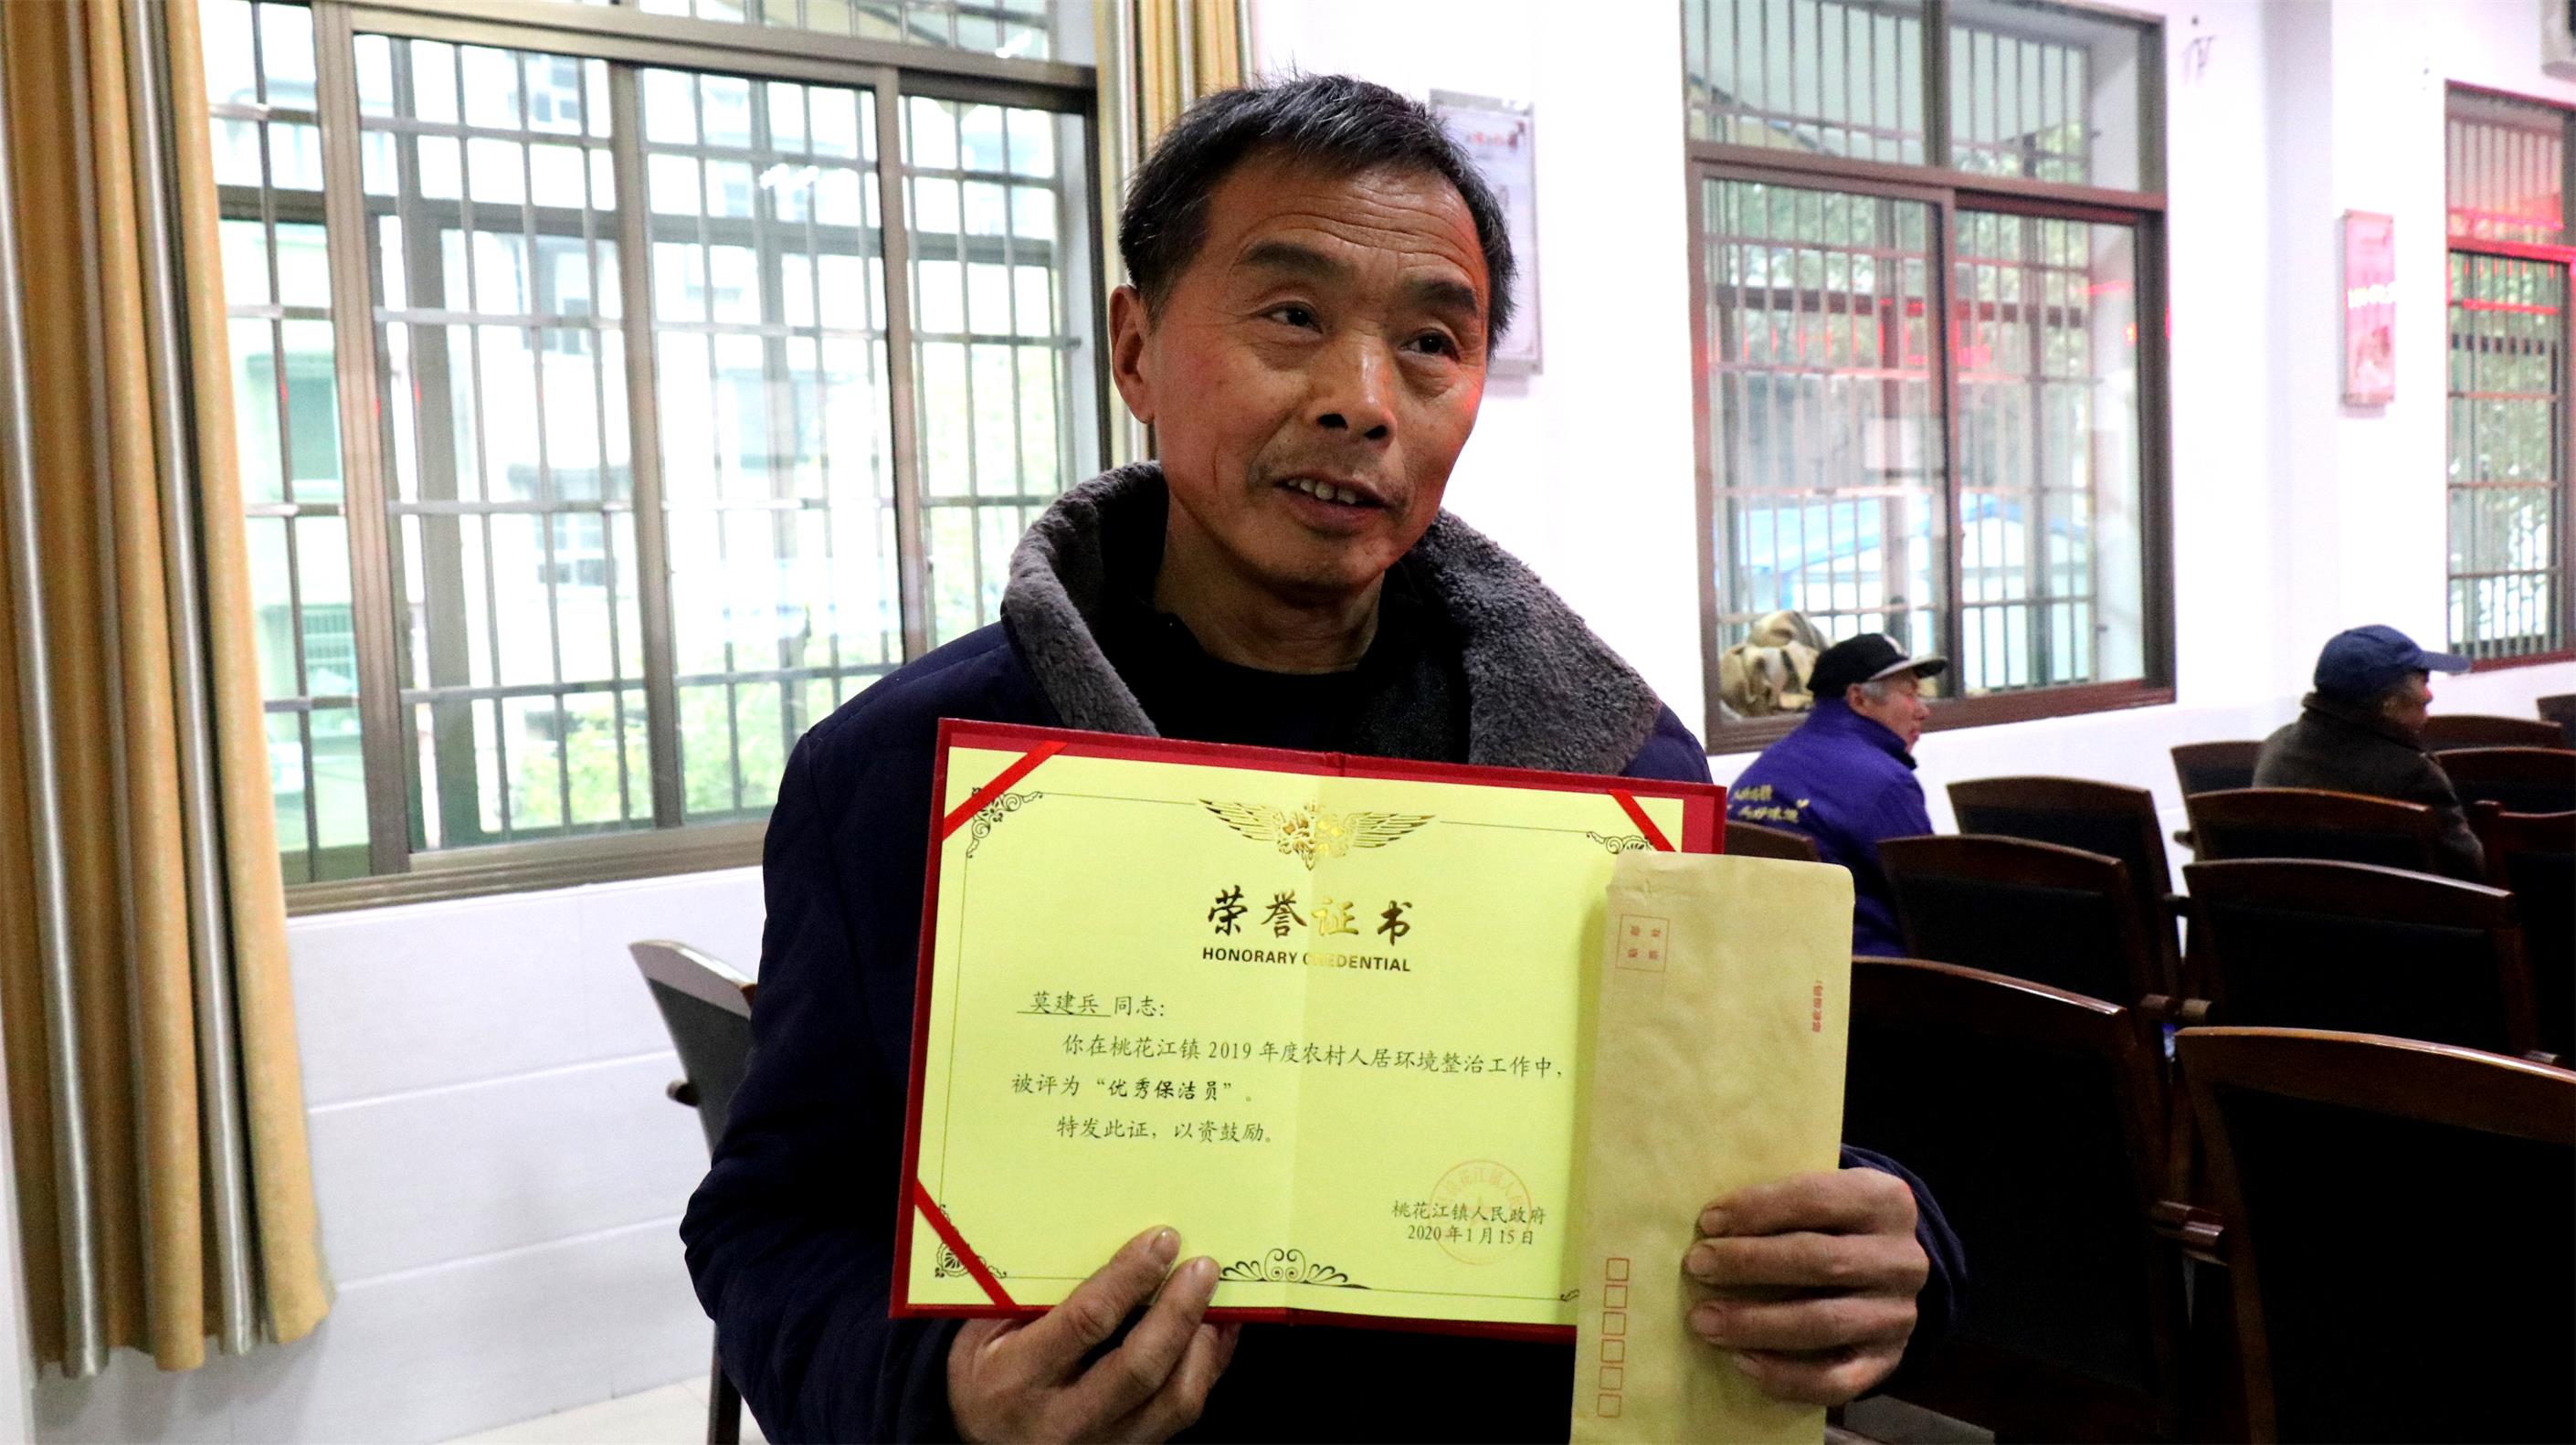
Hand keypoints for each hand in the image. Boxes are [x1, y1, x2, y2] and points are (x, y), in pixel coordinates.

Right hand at [948, 1225, 1241, 1442]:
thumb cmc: (986, 1378)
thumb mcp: (984, 1333)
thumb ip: (1031, 1297)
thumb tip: (1095, 1240)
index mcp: (1019, 1379)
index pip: (1085, 1324)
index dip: (1128, 1279)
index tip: (1160, 1242)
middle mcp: (1064, 1419)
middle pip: (1139, 1367)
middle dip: (1178, 1311)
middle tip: (1201, 1267)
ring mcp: (1104, 1442)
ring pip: (1173, 1398)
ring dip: (1201, 1340)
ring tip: (1213, 1295)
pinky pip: (1183, 1410)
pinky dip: (1208, 1364)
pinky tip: (1214, 1330)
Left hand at [1682, 1168, 1928, 1404]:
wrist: (1886, 1271)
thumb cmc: (1831, 1225)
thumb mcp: (1820, 1197)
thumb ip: (1779, 1205)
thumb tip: (1708, 1226)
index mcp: (1884, 1201)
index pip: (1817, 1199)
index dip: (1759, 1210)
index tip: (1708, 1222)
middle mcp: (1902, 1259)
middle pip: (1821, 1261)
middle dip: (1751, 1264)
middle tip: (1697, 1266)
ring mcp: (1899, 1315)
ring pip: (1824, 1322)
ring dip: (1757, 1323)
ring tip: (1705, 1321)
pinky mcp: (1887, 1361)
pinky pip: (1836, 1380)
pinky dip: (1785, 1376)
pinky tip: (1742, 1362)